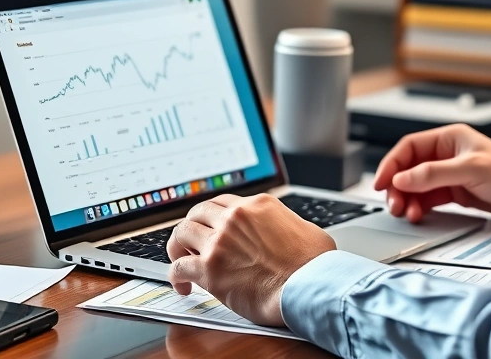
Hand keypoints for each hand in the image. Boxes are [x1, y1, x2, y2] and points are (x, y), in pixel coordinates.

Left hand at [167, 193, 336, 325]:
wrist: (310, 287)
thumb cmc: (315, 265)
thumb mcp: (305, 229)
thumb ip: (285, 225)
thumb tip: (286, 235)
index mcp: (258, 205)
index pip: (222, 203)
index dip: (212, 217)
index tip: (209, 227)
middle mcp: (234, 218)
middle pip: (197, 212)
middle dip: (192, 227)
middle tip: (191, 243)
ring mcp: (220, 242)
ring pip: (181, 233)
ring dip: (178, 247)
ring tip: (181, 260)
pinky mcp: (210, 269)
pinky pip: (179, 267)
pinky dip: (176, 276)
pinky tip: (181, 284)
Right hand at [374, 124, 490, 224]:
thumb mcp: (472, 170)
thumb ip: (433, 174)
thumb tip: (401, 179)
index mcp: (450, 139)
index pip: (409, 148)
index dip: (391, 165)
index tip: (381, 183)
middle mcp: (448, 155)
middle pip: (409, 169)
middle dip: (397, 186)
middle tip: (394, 204)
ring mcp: (452, 175)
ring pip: (417, 186)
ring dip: (408, 199)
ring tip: (406, 213)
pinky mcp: (458, 193)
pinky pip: (429, 199)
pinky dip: (421, 207)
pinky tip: (419, 216)